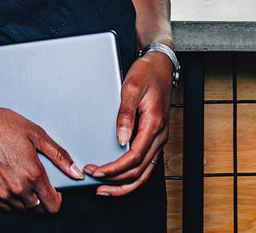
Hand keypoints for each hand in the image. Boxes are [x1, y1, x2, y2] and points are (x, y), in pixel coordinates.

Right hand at [0, 101, 84, 212]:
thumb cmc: (2, 125)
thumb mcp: (37, 134)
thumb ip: (60, 156)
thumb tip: (76, 171)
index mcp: (33, 174)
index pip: (53, 205)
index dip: (58, 199)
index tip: (56, 191)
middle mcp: (18, 188)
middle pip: (38, 209)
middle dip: (42, 198)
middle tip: (37, 180)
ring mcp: (2, 193)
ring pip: (22, 208)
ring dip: (26, 199)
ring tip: (22, 178)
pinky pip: (6, 206)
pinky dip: (11, 199)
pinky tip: (10, 182)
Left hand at [85, 50, 171, 195]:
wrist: (161, 66)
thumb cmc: (146, 74)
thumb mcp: (131, 88)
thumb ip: (125, 114)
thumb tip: (121, 139)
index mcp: (153, 125)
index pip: (133, 157)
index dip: (114, 169)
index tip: (97, 171)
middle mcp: (159, 136)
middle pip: (139, 170)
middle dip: (115, 180)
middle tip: (94, 179)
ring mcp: (159, 139)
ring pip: (145, 172)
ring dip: (124, 184)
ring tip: (104, 189)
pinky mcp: (155, 138)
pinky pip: (146, 165)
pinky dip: (132, 176)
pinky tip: (118, 178)